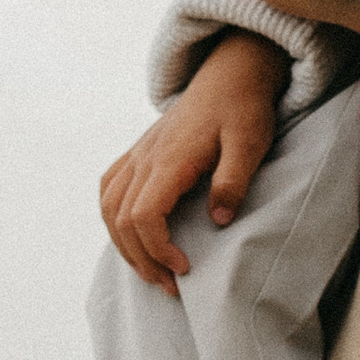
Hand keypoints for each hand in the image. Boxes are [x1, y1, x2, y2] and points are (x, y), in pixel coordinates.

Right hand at [99, 30, 289, 295]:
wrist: (230, 74)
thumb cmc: (243, 109)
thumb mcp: (250, 144)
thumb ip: (233, 181)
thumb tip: (219, 220)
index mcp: (170, 159)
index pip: (143, 214)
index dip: (157, 248)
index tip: (185, 268)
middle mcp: (145, 158)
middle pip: (121, 219)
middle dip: (142, 259)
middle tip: (172, 285)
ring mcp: (138, 154)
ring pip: (109, 207)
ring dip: (124, 244)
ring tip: (152, 269)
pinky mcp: (139, 153)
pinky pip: (109, 189)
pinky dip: (113, 219)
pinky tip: (133, 236)